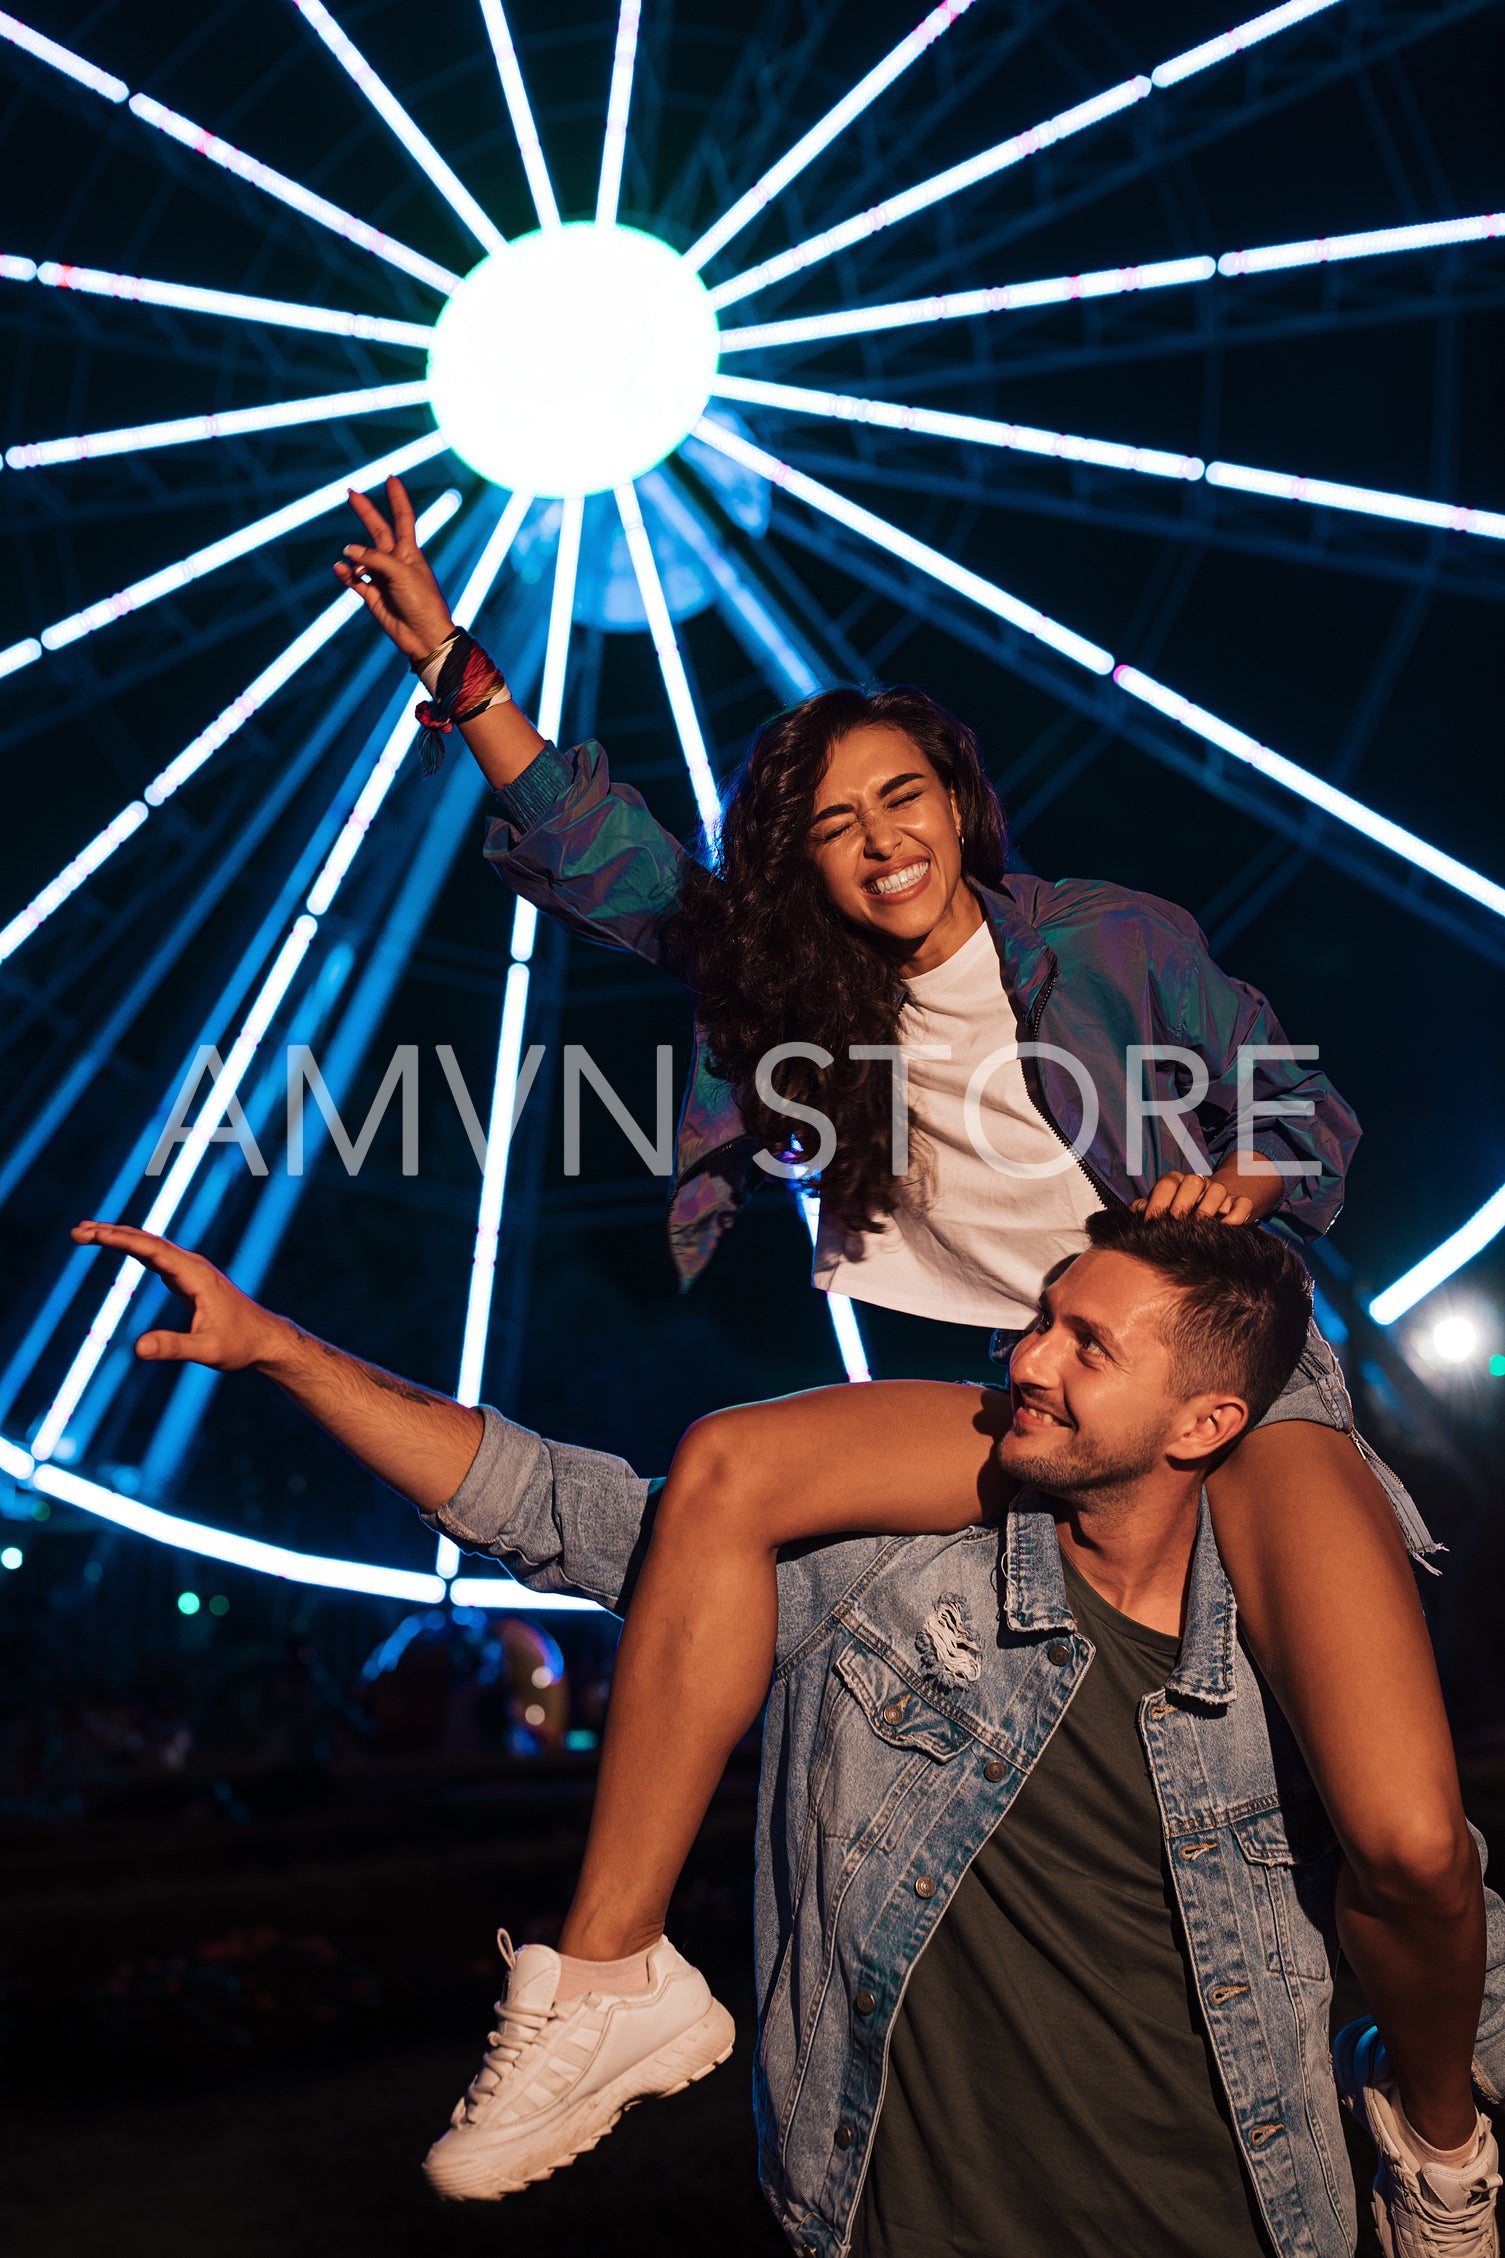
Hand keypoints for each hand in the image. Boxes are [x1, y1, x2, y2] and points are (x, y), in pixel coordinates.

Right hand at [70, 1221, 291, 1370]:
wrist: (265, 1339)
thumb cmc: (240, 1345)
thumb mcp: (207, 1351)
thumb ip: (174, 1348)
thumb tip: (138, 1349)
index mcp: (196, 1276)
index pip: (153, 1250)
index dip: (121, 1240)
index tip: (93, 1234)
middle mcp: (192, 1266)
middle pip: (147, 1241)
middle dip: (112, 1233)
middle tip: (77, 1231)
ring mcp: (190, 1270)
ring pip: (150, 1246)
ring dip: (119, 1237)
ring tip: (86, 1233)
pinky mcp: (187, 1278)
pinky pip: (155, 1256)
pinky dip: (132, 1248)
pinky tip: (117, 1244)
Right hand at [334, 475, 455, 666]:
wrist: (423, 637)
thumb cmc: (421, 603)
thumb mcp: (401, 573)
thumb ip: (374, 558)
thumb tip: (347, 552)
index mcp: (409, 552)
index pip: (402, 517)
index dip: (397, 498)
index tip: (391, 477)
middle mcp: (395, 561)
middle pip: (377, 529)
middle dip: (365, 511)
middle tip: (350, 492)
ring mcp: (382, 577)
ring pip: (360, 557)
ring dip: (353, 557)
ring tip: (353, 565)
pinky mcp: (372, 595)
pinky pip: (353, 579)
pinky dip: (346, 573)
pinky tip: (341, 569)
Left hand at [1131, 1172, 1253, 1225]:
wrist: (1201, 1217)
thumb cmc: (1172, 1215)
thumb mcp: (1156, 1210)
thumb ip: (1145, 1208)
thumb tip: (1138, 1209)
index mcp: (1176, 1181)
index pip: (1167, 1183)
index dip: (1158, 1204)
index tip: (1152, 1224)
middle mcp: (1198, 1183)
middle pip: (1194, 1181)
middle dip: (1183, 1205)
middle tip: (1176, 1226)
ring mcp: (1219, 1192)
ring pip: (1219, 1190)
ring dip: (1208, 1210)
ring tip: (1198, 1229)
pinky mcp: (1237, 1204)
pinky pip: (1243, 1203)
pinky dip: (1236, 1216)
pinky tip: (1224, 1229)